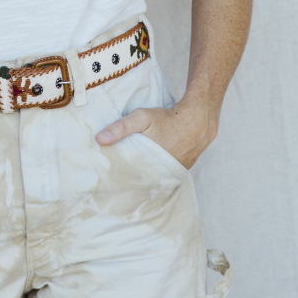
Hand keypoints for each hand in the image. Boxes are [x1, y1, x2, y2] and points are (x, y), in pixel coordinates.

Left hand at [95, 99, 217, 169]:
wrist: (198, 120)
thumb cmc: (168, 119)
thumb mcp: (142, 117)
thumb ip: (121, 127)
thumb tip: (99, 139)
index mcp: (151, 166)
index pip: (130, 180)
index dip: (118, 179)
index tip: (106, 179)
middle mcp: (162, 175)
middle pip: (141, 180)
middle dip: (129, 179)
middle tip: (114, 178)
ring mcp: (173, 174)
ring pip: (153, 178)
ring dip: (143, 176)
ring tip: (129, 174)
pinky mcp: (180, 170)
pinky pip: (164, 174)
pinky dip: (156, 171)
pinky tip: (148, 167)